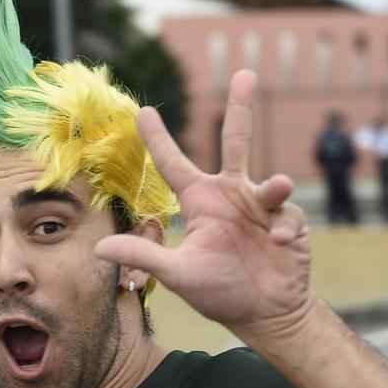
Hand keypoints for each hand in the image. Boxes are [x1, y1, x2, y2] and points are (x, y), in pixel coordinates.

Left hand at [95, 70, 313, 335]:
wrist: (265, 313)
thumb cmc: (219, 291)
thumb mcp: (177, 273)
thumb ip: (143, 256)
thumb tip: (98, 248)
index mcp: (201, 201)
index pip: (173, 163)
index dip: (158, 138)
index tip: (142, 110)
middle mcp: (231, 195)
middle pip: (235, 142)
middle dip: (240, 107)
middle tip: (245, 74)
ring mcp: (262, 206)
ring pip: (271, 178)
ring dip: (274, 184)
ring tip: (278, 187)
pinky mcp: (288, 221)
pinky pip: (287, 216)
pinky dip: (284, 229)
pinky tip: (281, 245)